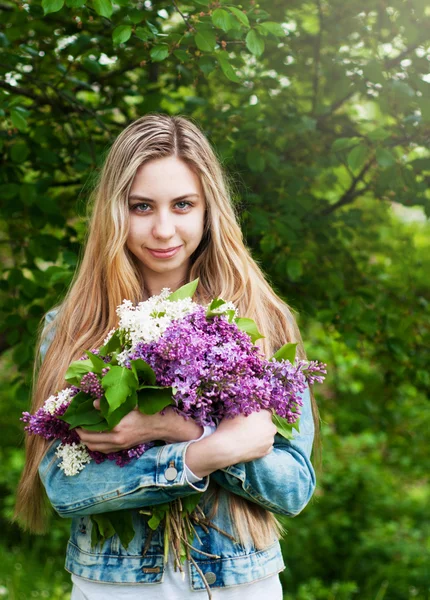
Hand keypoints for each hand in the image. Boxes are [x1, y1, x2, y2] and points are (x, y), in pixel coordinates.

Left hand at [76, 400, 203, 453]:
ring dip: (87, 441)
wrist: (163, 425)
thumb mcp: (131, 404)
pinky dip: (96, 445)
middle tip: (76, 425)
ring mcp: (120, 445)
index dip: (81, 424)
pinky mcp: (123, 447)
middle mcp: (117, 439)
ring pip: (95, 447)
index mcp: (118, 427)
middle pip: (90, 441)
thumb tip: (94, 403)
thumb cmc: (148, 412)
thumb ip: (111, 404)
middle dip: (80, 434)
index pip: (92, 429)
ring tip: (83, 431)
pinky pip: (104, 450)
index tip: (76, 418)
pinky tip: (95, 437)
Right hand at [185, 410, 276, 478]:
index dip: (258, 412)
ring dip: (261, 434)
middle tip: (248, 426)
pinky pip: (266, 445)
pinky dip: (260, 444)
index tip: (251, 415)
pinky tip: (250, 444)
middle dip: (261, 423)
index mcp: (265, 414)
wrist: (226, 448)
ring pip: (267, 434)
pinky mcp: (267, 452)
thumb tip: (248, 401)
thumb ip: (246, 405)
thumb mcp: (236, 410)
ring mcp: (270, 440)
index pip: (266, 410)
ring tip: (247, 436)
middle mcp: (271, 427)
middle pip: (268, 422)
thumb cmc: (229, 427)